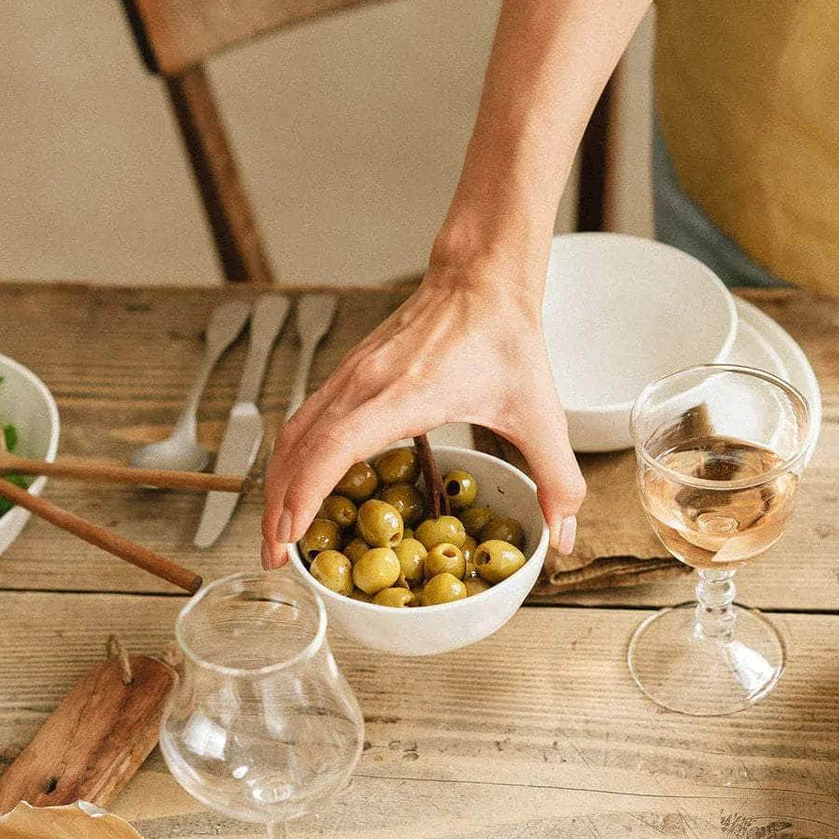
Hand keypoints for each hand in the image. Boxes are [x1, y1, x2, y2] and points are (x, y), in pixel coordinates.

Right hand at [261, 269, 585, 567]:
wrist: (481, 278)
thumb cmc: (504, 338)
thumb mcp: (541, 413)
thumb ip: (557, 477)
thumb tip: (562, 535)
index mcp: (406, 394)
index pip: (336, 445)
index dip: (307, 493)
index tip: (293, 534)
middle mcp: (365, 384)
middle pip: (299, 449)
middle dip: (279, 508)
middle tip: (276, 559)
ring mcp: (350, 376)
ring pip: (294, 435)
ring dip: (278, 486)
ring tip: (279, 534)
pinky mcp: (349, 374)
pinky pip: (305, 421)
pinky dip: (293, 460)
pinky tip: (299, 487)